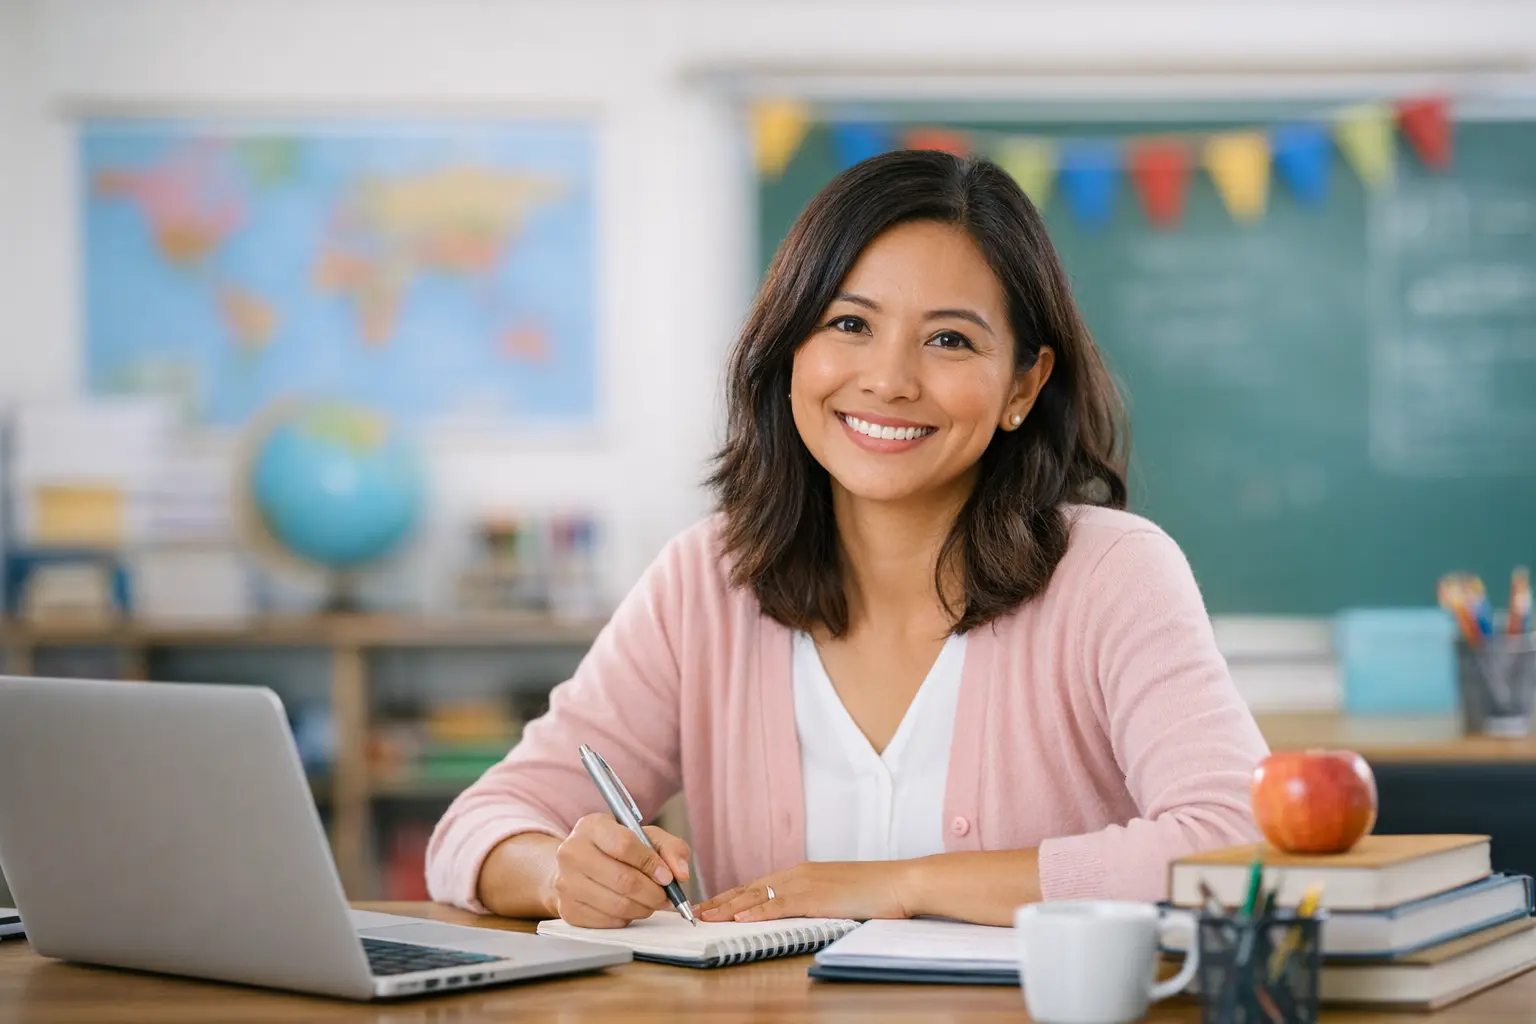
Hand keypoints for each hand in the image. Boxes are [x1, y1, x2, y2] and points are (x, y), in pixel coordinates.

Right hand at [551, 813, 691, 928]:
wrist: (578, 866)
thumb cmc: (616, 849)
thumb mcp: (645, 837)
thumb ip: (670, 848)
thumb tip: (680, 873)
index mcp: (592, 826)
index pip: (624, 845)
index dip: (651, 864)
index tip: (668, 877)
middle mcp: (572, 852)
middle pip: (624, 880)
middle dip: (654, 893)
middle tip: (667, 897)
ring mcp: (566, 883)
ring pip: (618, 905)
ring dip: (644, 908)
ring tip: (652, 902)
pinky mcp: (568, 910)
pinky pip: (609, 922)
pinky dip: (628, 918)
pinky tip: (630, 907)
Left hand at [696, 861, 911, 923]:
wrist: (898, 882)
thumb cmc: (874, 892)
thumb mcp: (837, 895)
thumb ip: (815, 900)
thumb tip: (799, 913)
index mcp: (803, 874)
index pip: (759, 885)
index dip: (733, 895)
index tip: (713, 904)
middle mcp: (798, 874)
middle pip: (750, 888)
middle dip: (722, 900)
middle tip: (697, 910)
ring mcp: (805, 884)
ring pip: (758, 895)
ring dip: (729, 907)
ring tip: (706, 916)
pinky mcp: (815, 897)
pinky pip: (779, 905)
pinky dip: (757, 910)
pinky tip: (740, 917)